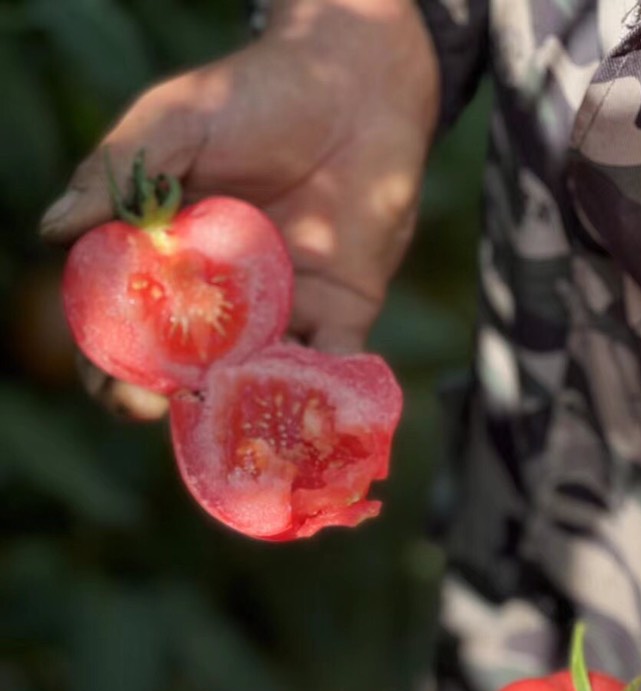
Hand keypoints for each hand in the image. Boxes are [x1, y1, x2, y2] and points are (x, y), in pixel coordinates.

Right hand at [40, 0, 438, 417]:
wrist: (357, 86)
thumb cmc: (258, 96)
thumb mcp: (177, 122)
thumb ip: (120, 173)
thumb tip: (54, 231)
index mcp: (170, 261)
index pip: (128, 325)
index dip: (112, 361)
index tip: (113, 383)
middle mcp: (222, 300)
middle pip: (184, 368)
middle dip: (167, 399)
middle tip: (159, 408)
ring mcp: (281, 312)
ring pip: (254, 382)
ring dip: (241, 412)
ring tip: (231, 426)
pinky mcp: (341, 315)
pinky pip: (330, 368)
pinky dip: (320, 395)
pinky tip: (306, 411)